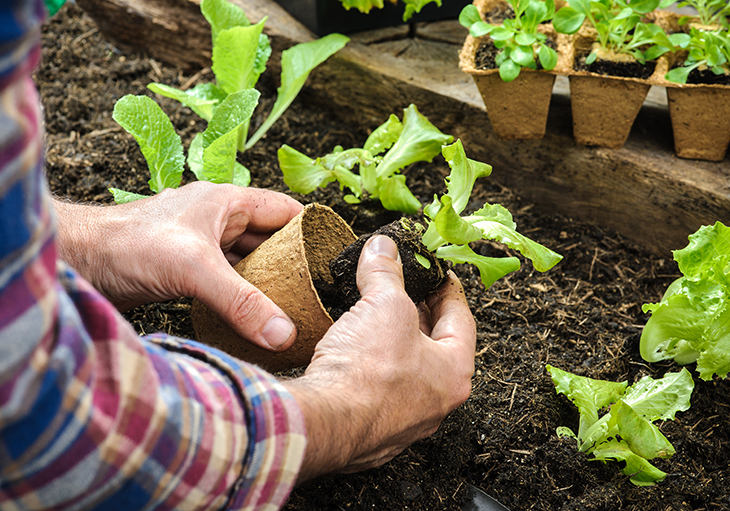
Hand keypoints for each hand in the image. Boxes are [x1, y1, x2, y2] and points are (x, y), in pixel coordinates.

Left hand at [53, 182, 302, 349]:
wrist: (77, 262)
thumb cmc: (128, 245)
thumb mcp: (194, 270)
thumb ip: (242, 302)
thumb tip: (285, 333)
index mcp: (227, 202)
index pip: (286, 211)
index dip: (312, 231)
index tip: (332, 260)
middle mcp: (217, 220)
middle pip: (270, 240)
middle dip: (292, 264)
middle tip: (316, 294)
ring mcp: (201, 245)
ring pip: (248, 262)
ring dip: (266, 283)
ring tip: (292, 309)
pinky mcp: (185, 270)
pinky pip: (226, 281)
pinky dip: (241, 297)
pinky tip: (253, 317)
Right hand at [284, 235, 475, 480]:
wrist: (325, 422)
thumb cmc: (368, 371)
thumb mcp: (383, 304)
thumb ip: (386, 272)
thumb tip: (383, 248)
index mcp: (454, 373)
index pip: (461, 320)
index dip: (448, 289)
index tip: (438, 274)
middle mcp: (435, 403)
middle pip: (434, 347)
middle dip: (417, 314)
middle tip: (405, 290)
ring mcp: (403, 422)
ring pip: (405, 371)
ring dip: (392, 342)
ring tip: (374, 316)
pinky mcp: (371, 431)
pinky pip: (377, 391)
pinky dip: (370, 368)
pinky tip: (352, 352)